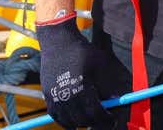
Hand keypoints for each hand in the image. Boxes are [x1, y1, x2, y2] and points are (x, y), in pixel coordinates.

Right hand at [36, 14, 118, 128]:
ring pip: (69, 121)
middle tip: (103, 121)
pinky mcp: (47, 95)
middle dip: (94, 123)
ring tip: (90, 119)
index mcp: (80, 89)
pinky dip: (65, 121)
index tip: (111, 121)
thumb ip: (107, 86)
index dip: (105, 120)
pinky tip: (74, 120)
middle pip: (82, 120)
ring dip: (81, 123)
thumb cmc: (81, 51)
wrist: (58, 41)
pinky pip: (56, 116)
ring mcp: (55, 97)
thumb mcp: (99, 65)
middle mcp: (66, 96)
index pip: (94, 114)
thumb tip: (115, 100)